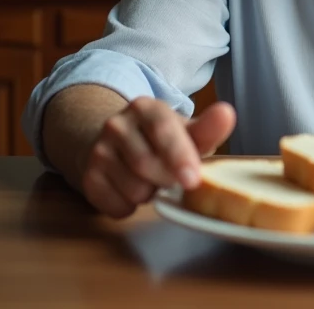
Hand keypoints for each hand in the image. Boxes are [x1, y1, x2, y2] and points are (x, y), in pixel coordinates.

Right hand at [80, 98, 235, 218]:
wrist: (114, 144)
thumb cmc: (161, 140)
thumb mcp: (186, 131)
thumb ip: (208, 128)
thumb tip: (227, 114)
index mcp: (146, 107)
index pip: (162, 130)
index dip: (179, 156)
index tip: (192, 180)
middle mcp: (116, 124)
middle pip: (147, 165)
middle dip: (167, 179)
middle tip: (173, 177)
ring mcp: (98, 150)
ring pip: (134, 190)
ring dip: (150, 194)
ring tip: (151, 180)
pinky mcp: (87, 177)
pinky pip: (117, 206)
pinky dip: (131, 206)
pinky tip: (131, 190)